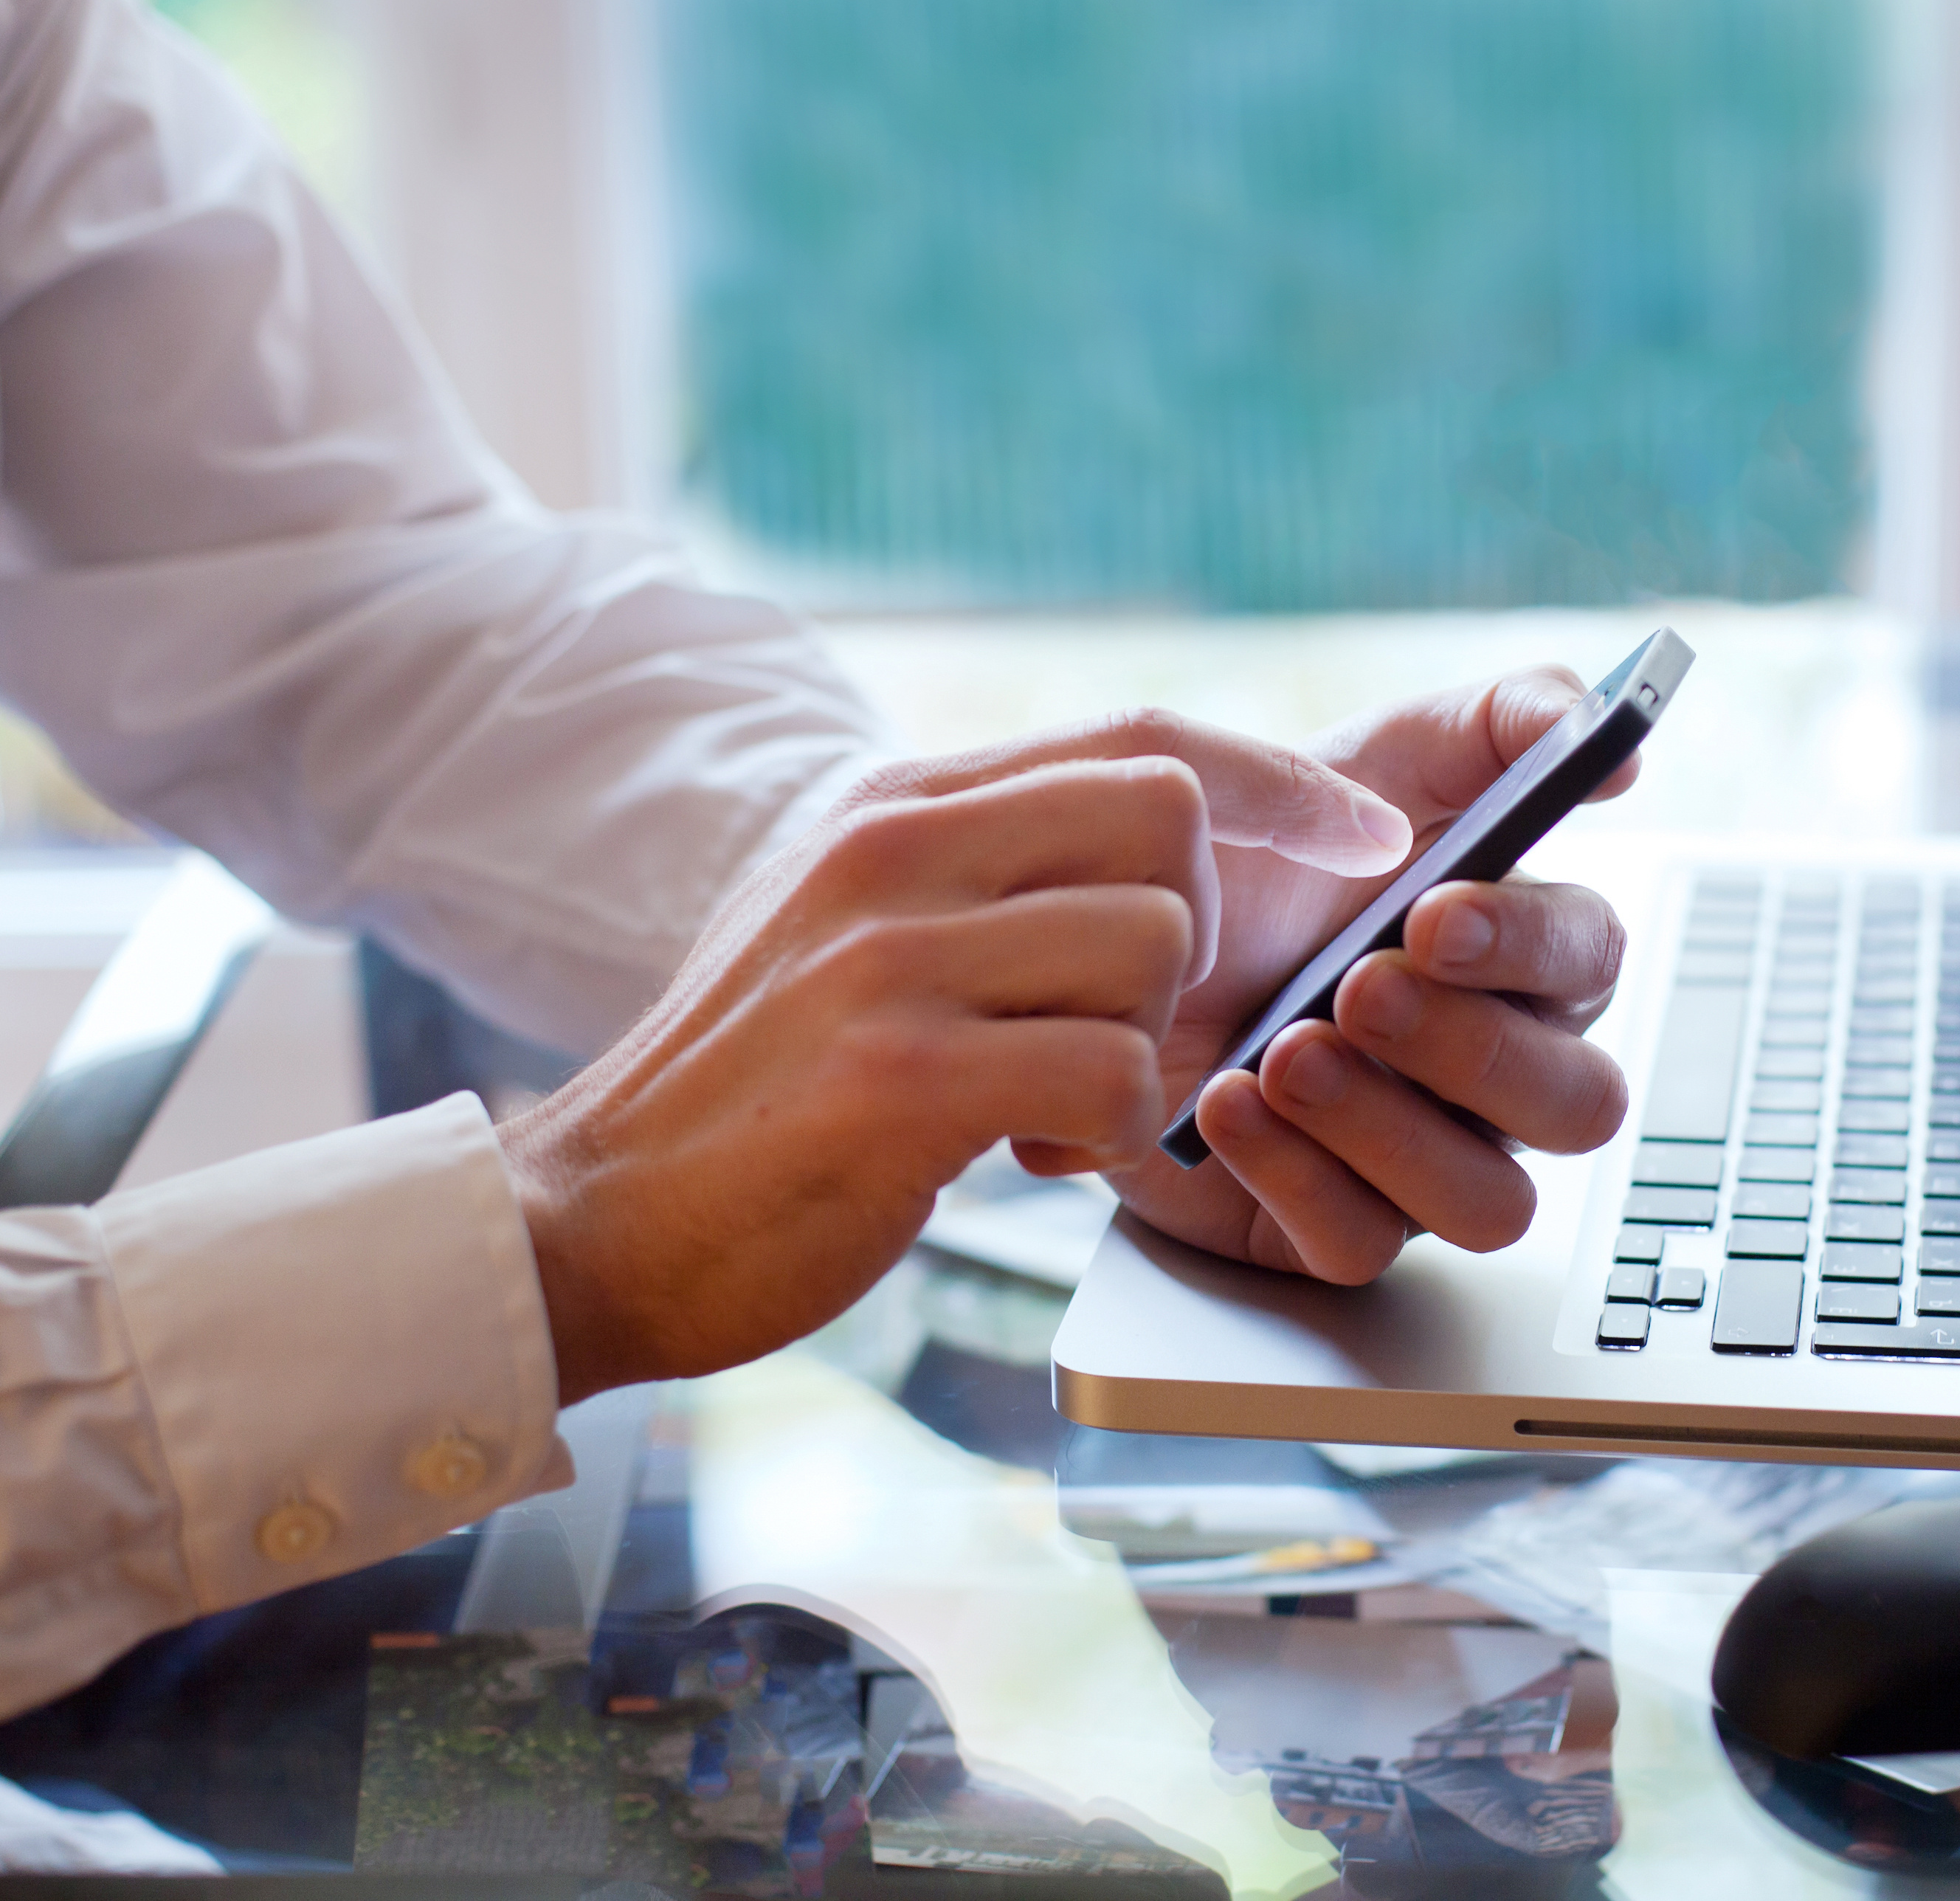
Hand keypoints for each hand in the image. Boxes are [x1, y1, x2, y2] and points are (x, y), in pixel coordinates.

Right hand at [503, 713, 1410, 1402]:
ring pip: (1154, 949)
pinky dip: (1108, 1136)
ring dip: (1142, 1053)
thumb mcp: (850, 934)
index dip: (1282, 779)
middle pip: (1170, 821)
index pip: (1141, 735)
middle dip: (1194, 940)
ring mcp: (891, 956)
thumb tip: (1152, 852)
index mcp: (892, 806)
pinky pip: (1114, 1076)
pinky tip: (1027, 1158)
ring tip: (1044, 1108)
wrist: (589, 1223)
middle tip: (1114, 1030)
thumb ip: (979, 877)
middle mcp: (891, 849)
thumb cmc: (753, 1098)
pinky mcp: (900, 1076)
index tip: (1370, 835)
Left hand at [1107, 668, 1636, 1282]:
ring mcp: (1417, 1161)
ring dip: (1393, 1127)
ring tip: (1285, 1053)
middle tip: (1355, 987)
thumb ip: (1503, 723)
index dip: (1531, 947)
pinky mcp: (1327, 1227)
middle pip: (1576, 1106)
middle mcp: (1490, 1073)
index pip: (1592, 963)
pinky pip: (1361, 1245)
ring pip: (1489, 1201)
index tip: (1433, 913)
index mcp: (1519, 957)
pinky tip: (1225, 1105)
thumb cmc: (1254, 854)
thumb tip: (1622, 752)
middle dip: (1472, 1050)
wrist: (1097, 935)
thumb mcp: (1369, 754)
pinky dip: (1295, 1177)